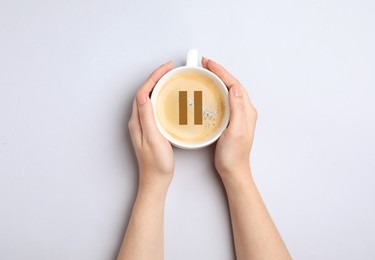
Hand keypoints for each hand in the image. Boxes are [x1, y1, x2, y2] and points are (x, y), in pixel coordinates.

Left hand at [128, 61, 173, 189]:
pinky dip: (162, 97)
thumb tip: (143, 95)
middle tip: (170, 69)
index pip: (143, 91)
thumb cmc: (156, 163)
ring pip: (149, 98)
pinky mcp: (150, 129)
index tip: (167, 68)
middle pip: (145, 92)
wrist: (156, 180)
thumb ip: (147, 117)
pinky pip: (154, 106)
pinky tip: (170, 98)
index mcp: (137, 121)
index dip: (154, 77)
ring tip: (170, 78)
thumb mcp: (153, 138)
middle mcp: (138, 121)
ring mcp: (144, 125)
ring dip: (159, 86)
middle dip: (157, 77)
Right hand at [202, 58, 256, 180]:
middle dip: (218, 72)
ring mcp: (237, 116)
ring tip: (204, 74)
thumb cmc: (234, 155)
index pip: (234, 84)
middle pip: (230, 85)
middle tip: (203, 65)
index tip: (208, 64)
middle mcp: (243, 111)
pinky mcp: (229, 121)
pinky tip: (206, 93)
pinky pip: (222, 101)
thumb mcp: (236, 131)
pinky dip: (214, 92)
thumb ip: (237, 109)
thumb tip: (235, 87)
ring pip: (226, 91)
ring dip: (216, 81)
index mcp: (246, 111)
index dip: (221, 72)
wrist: (233, 170)